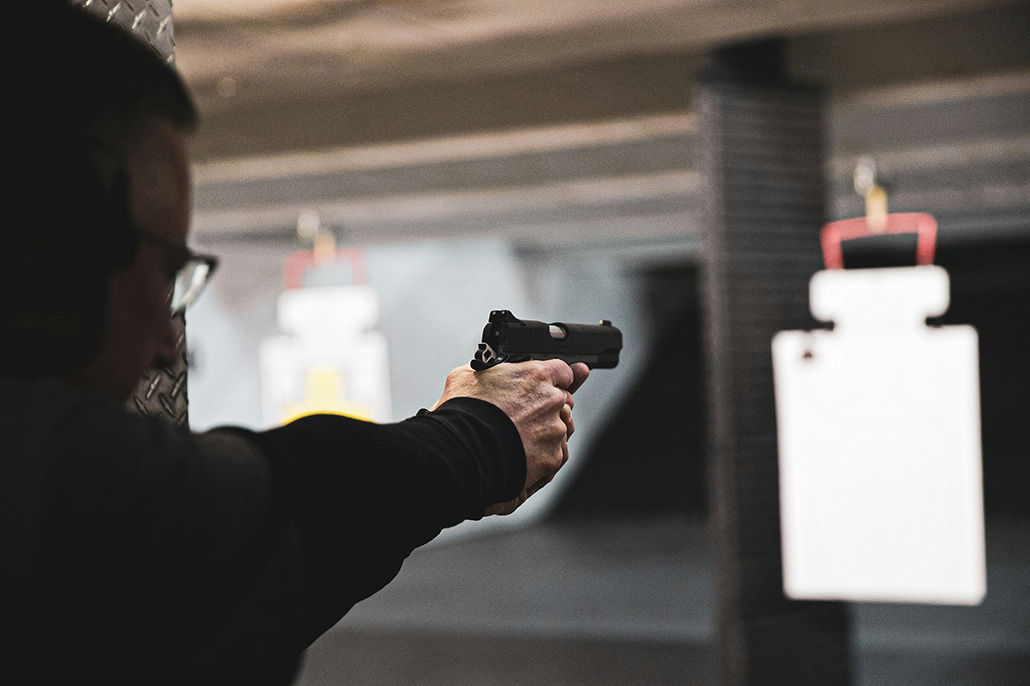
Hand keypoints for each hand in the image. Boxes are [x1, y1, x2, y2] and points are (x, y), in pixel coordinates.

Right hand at [431, 360, 589, 514]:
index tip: (550, 384)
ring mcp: (554, 431)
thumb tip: (490, 368)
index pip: (562, 371)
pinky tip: (523, 453)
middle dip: (550, 406)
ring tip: (520, 437)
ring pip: (561, 428)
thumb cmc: (462, 415)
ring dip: (547, 431)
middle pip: (564, 401)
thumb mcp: (467, 376)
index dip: (555, 378)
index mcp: (535, 376)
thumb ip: (490, 369)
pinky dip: (544, 454)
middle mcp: (551, 401)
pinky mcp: (552, 457)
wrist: (461, 452)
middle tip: (526, 414)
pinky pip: (556, 453)